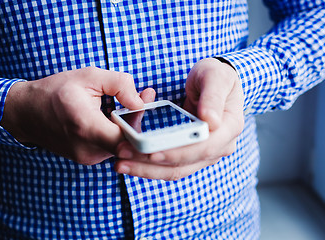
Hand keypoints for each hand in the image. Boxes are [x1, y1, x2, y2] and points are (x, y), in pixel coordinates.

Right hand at [1, 67, 144, 164]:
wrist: (27, 113)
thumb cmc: (56, 91)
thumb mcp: (88, 76)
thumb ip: (120, 84)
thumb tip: (142, 101)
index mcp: (86, 125)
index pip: (126, 140)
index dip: (145, 131)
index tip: (154, 114)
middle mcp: (88, 148)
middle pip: (129, 141)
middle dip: (140, 119)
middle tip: (144, 96)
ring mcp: (88, 157)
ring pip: (122, 146)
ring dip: (129, 126)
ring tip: (121, 105)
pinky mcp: (88, 159)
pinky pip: (112, 148)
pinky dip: (118, 133)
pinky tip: (111, 117)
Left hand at [115, 58, 243, 179]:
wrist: (216, 83)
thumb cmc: (216, 76)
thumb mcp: (216, 76)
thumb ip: (213, 96)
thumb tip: (211, 121)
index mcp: (229, 128)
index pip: (202, 148)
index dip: (176, 152)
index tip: (151, 152)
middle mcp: (219, 146)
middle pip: (183, 164)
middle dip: (151, 164)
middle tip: (122, 159)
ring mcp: (204, 153)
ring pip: (174, 169)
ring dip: (146, 169)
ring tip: (121, 164)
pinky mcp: (190, 154)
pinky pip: (170, 165)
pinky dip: (149, 165)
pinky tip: (130, 161)